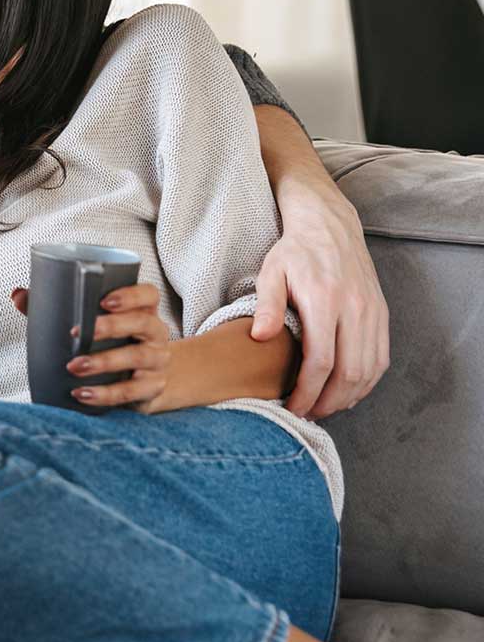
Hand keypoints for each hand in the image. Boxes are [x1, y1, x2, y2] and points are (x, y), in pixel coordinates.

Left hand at [11, 283, 173, 412]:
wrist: (144, 379)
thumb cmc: (111, 342)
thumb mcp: (92, 323)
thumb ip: (55, 307)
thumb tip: (17, 295)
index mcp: (143, 310)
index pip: (148, 294)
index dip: (130, 295)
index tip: (104, 301)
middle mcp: (156, 333)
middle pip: (142, 323)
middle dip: (110, 327)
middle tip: (76, 333)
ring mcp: (157, 361)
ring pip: (137, 357)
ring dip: (103, 361)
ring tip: (74, 367)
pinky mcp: (152, 388)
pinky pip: (131, 391)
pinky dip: (105, 393)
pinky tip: (82, 393)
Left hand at [251, 195, 388, 419]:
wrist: (329, 226)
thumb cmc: (294, 251)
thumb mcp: (271, 272)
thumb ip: (266, 305)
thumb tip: (259, 337)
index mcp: (326, 301)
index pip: (321, 362)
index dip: (308, 392)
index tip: (293, 407)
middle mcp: (355, 310)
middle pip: (349, 373)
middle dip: (328, 402)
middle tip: (307, 415)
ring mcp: (373, 313)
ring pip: (369, 370)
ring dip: (348, 396)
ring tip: (324, 407)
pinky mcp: (382, 315)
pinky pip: (380, 358)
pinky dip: (366, 381)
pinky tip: (347, 391)